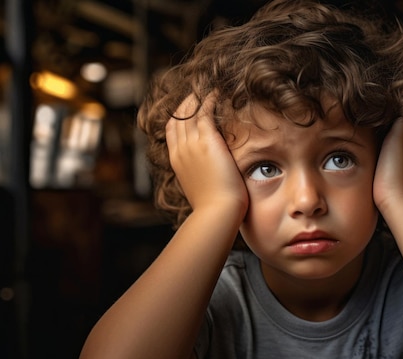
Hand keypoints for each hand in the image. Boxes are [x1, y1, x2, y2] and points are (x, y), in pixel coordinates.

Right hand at [165, 92, 248, 215]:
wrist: (217, 212)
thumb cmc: (213, 207)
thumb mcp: (199, 189)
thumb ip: (199, 177)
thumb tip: (206, 179)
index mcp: (177, 162)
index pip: (172, 132)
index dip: (177, 119)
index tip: (185, 110)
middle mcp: (181, 150)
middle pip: (177, 119)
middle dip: (185, 104)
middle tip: (195, 93)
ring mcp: (193, 145)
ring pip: (189, 113)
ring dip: (196, 99)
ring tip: (205, 89)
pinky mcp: (208, 141)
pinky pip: (205, 113)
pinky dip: (208, 101)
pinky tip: (215, 94)